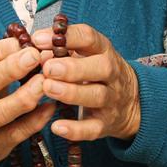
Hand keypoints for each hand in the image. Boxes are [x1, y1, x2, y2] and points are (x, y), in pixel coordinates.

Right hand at [0, 38, 56, 163]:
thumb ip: (3, 59)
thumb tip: (35, 45)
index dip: (5, 49)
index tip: (27, 44)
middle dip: (12, 68)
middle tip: (35, 57)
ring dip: (24, 96)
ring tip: (44, 83)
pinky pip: (16, 133)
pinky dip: (35, 121)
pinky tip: (50, 108)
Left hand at [32, 24, 139, 141]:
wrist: (131, 102)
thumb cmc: (96, 72)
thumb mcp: (86, 54)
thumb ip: (61, 50)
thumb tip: (34, 50)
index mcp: (103, 51)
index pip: (89, 38)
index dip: (66, 37)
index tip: (39, 39)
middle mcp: (111, 74)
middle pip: (100, 68)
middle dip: (72, 68)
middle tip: (48, 68)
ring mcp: (110, 100)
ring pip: (96, 96)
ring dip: (71, 93)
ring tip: (48, 88)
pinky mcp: (105, 124)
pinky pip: (92, 129)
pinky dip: (75, 130)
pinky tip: (57, 127)